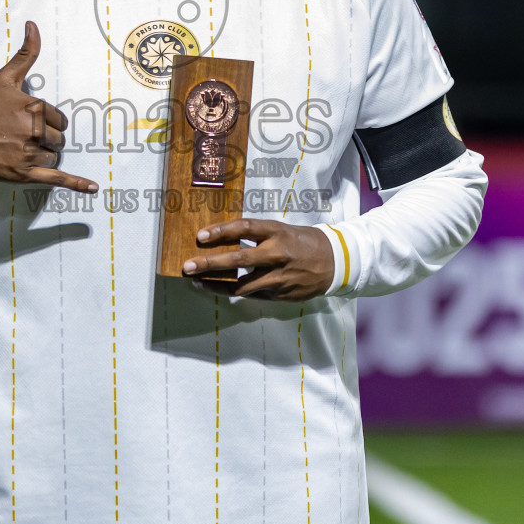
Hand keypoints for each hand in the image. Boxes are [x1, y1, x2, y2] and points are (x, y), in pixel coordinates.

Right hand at [0, 20, 98, 193]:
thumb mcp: (4, 78)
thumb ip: (25, 54)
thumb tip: (33, 25)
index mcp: (34, 108)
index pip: (59, 118)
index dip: (48, 121)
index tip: (30, 122)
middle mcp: (34, 131)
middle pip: (59, 138)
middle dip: (47, 138)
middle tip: (23, 136)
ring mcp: (29, 154)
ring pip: (54, 155)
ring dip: (45, 154)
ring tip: (21, 149)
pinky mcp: (24, 173)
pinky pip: (57, 179)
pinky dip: (76, 184)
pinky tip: (92, 188)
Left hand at [182, 218, 334, 300]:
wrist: (335, 263)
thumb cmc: (303, 242)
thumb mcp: (283, 230)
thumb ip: (258, 235)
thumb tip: (224, 237)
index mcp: (277, 232)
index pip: (245, 228)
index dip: (221, 231)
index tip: (200, 236)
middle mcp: (277, 254)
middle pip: (238, 259)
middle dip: (210, 263)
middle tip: (188, 266)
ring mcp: (278, 276)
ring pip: (242, 285)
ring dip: (216, 284)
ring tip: (196, 281)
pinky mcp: (280, 294)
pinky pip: (251, 294)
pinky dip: (232, 292)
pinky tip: (216, 288)